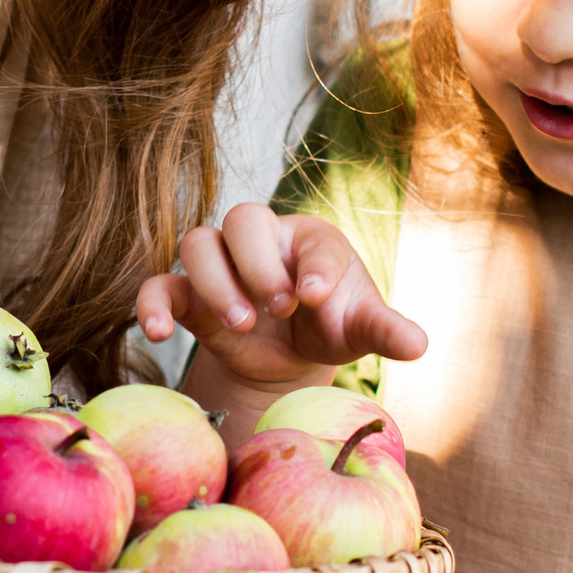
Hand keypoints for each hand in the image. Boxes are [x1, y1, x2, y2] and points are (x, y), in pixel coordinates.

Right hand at [136, 207, 424, 391]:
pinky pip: (159, 285)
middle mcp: (262, 241)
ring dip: (215, 282)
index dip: (312, 265)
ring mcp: (220, 265)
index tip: (315, 298)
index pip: (309, 239)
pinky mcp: (189, 297)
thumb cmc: (329, 326)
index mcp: (311, 240)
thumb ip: (385, 332)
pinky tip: (157, 332)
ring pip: (197, 243)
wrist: (290, 355)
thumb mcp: (359, 330)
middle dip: (258, 263)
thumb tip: (419, 346)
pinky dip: (153, 304)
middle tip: (279, 308)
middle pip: (243, 218)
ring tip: (243, 324)